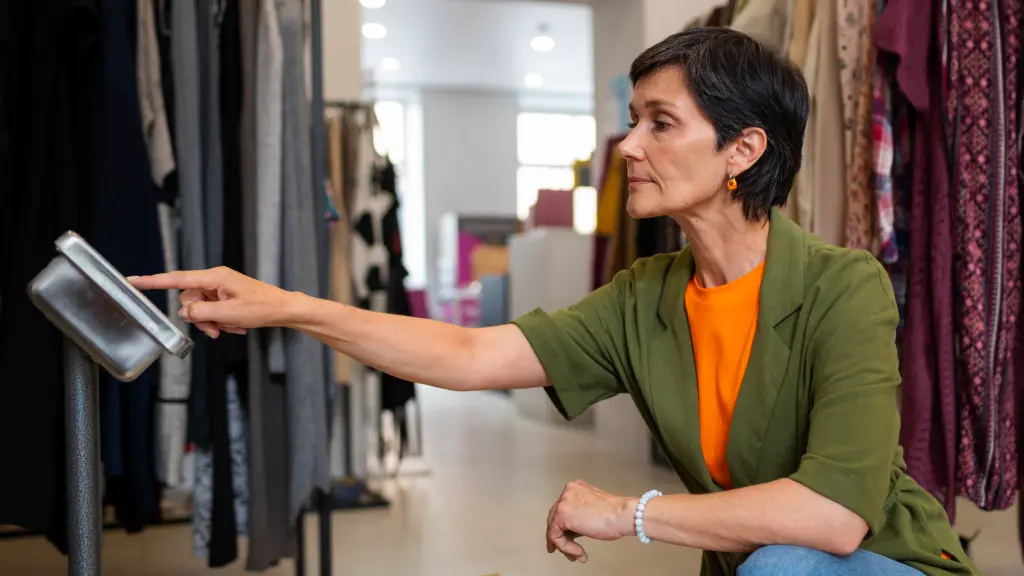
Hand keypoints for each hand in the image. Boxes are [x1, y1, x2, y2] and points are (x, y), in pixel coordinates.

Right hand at [128, 267, 296, 338]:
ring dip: (213, 322)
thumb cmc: (263, 307)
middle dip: (200, 318)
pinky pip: (212, 311)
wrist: (283, 309)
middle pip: (189, 300)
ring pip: (200, 309)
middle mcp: (215, 279)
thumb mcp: (229, 314)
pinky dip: (222, 321)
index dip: (153, 281)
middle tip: (217, 330)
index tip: (134, 281)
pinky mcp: (225, 296)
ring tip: (232, 327)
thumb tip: (184, 312)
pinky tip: (237, 325)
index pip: (177, 279)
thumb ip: (202, 313)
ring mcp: (220, 288)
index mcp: (214, 277)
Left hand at [545, 479, 635, 563]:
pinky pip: (555, 535)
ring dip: (565, 545)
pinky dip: (566, 547)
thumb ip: (578, 517)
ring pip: (554, 528)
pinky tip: (579, 551)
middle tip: (568, 551)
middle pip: (555, 518)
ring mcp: (563, 501)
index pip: (561, 510)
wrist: (622, 515)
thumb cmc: (614, 514)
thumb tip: (570, 532)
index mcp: (575, 489)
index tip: (565, 540)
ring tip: (578, 554)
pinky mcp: (561, 514)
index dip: (562, 528)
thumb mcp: (591, 512)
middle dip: (561, 538)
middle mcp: (567, 492)